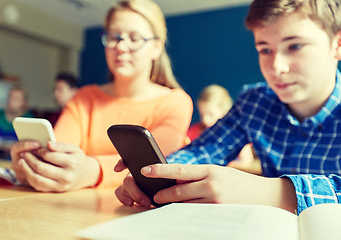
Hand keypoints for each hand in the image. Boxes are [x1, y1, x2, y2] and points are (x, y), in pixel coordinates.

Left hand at [12, 141, 99, 191]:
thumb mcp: (74, 149)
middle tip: (24, 153)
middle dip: (29, 159)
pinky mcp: (56, 191)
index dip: (40, 151)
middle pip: (41, 168)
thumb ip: (61, 145)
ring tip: (21, 162)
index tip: (35, 147)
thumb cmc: (77, 159)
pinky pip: (38, 186)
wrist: (86, 174)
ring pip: (37, 179)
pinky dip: (30, 178)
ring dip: (26, 170)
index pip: (50, 156)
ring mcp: (61, 186)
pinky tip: (27, 170)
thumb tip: (48, 144)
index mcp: (72, 163)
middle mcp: (67, 176)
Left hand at [115, 164, 296, 212]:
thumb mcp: (219, 172)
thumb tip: (176, 182)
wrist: (267, 196)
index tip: (145, 169)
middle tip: (153, 197)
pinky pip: (196, 216)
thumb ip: (199, 176)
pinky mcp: (219, 214)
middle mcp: (211, 185)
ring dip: (172, 207)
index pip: (179, 170)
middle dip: (162, 196)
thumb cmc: (239, 183)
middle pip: (178, 192)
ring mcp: (215, 201)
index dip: (160, 170)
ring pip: (184, 207)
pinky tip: (182, 214)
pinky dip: (186, 214)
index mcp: (209, 170)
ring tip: (164, 207)